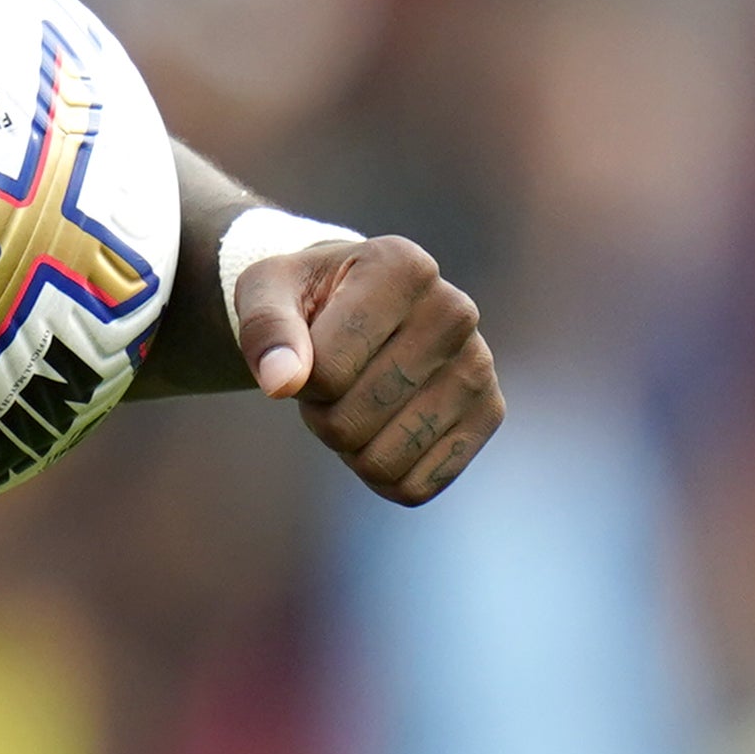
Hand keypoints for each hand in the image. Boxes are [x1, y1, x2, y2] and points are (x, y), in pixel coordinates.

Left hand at [239, 233, 500, 504]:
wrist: (357, 307)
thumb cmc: (308, 299)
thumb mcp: (266, 293)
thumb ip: (264, 329)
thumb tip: (281, 383)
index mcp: (403, 267)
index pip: (326, 372)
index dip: (298, 378)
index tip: (308, 346)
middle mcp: (455, 310)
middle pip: (353, 421)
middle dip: (321, 415)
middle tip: (329, 381)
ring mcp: (479, 365)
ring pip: (383, 461)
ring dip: (349, 446)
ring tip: (356, 398)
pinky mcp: (490, 413)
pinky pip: (416, 486)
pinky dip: (383, 475)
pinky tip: (386, 428)